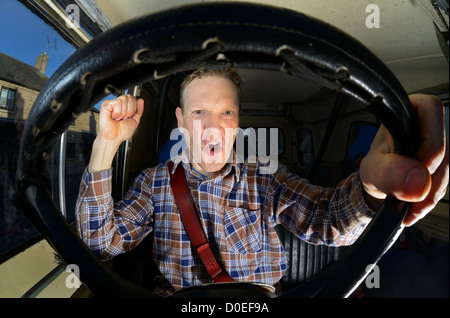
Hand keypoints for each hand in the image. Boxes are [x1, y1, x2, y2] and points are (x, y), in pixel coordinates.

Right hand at [98, 94, 143, 144]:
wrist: (114, 138)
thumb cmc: (121, 132)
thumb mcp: (135, 121)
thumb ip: (139, 110)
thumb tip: (141, 100)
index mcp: (123, 107)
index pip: (132, 98)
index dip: (134, 108)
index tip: (129, 116)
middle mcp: (117, 104)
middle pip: (129, 97)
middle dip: (129, 110)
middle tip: (123, 118)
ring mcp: (111, 104)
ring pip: (124, 99)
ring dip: (123, 113)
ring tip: (117, 118)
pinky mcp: (105, 104)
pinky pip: (118, 102)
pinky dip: (117, 112)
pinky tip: (113, 117)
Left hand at [360, 94, 448, 225]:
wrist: (379, 186)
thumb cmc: (376, 166)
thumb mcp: (373, 170)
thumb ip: (390, 173)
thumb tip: (417, 182)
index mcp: (406, 113)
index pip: (430, 110)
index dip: (429, 142)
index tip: (418, 169)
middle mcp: (426, 126)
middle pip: (444, 146)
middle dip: (428, 176)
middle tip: (409, 192)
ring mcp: (438, 146)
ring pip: (447, 168)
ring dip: (429, 193)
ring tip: (408, 204)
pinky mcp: (443, 165)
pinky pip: (445, 183)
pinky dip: (430, 199)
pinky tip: (415, 206)